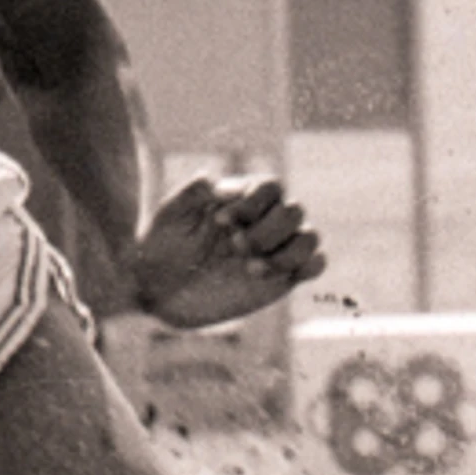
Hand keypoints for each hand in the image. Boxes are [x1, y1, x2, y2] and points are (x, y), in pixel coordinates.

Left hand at [131, 173, 325, 330]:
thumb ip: (195, 190)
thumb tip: (222, 183)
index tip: (220, 222)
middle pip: (294, 211)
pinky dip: (305, 267)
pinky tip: (266, 276)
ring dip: (285, 253)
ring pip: (310, 237)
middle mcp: (264, 220)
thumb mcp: (170, 213)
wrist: (159, 290)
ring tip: (250, 270)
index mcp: (242, 198)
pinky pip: (316, 264)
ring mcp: (276, 249)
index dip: (253, 203)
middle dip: (266, 231)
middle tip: (235, 248)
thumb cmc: (162, 246)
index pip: (272, 186)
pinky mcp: (282, 278)